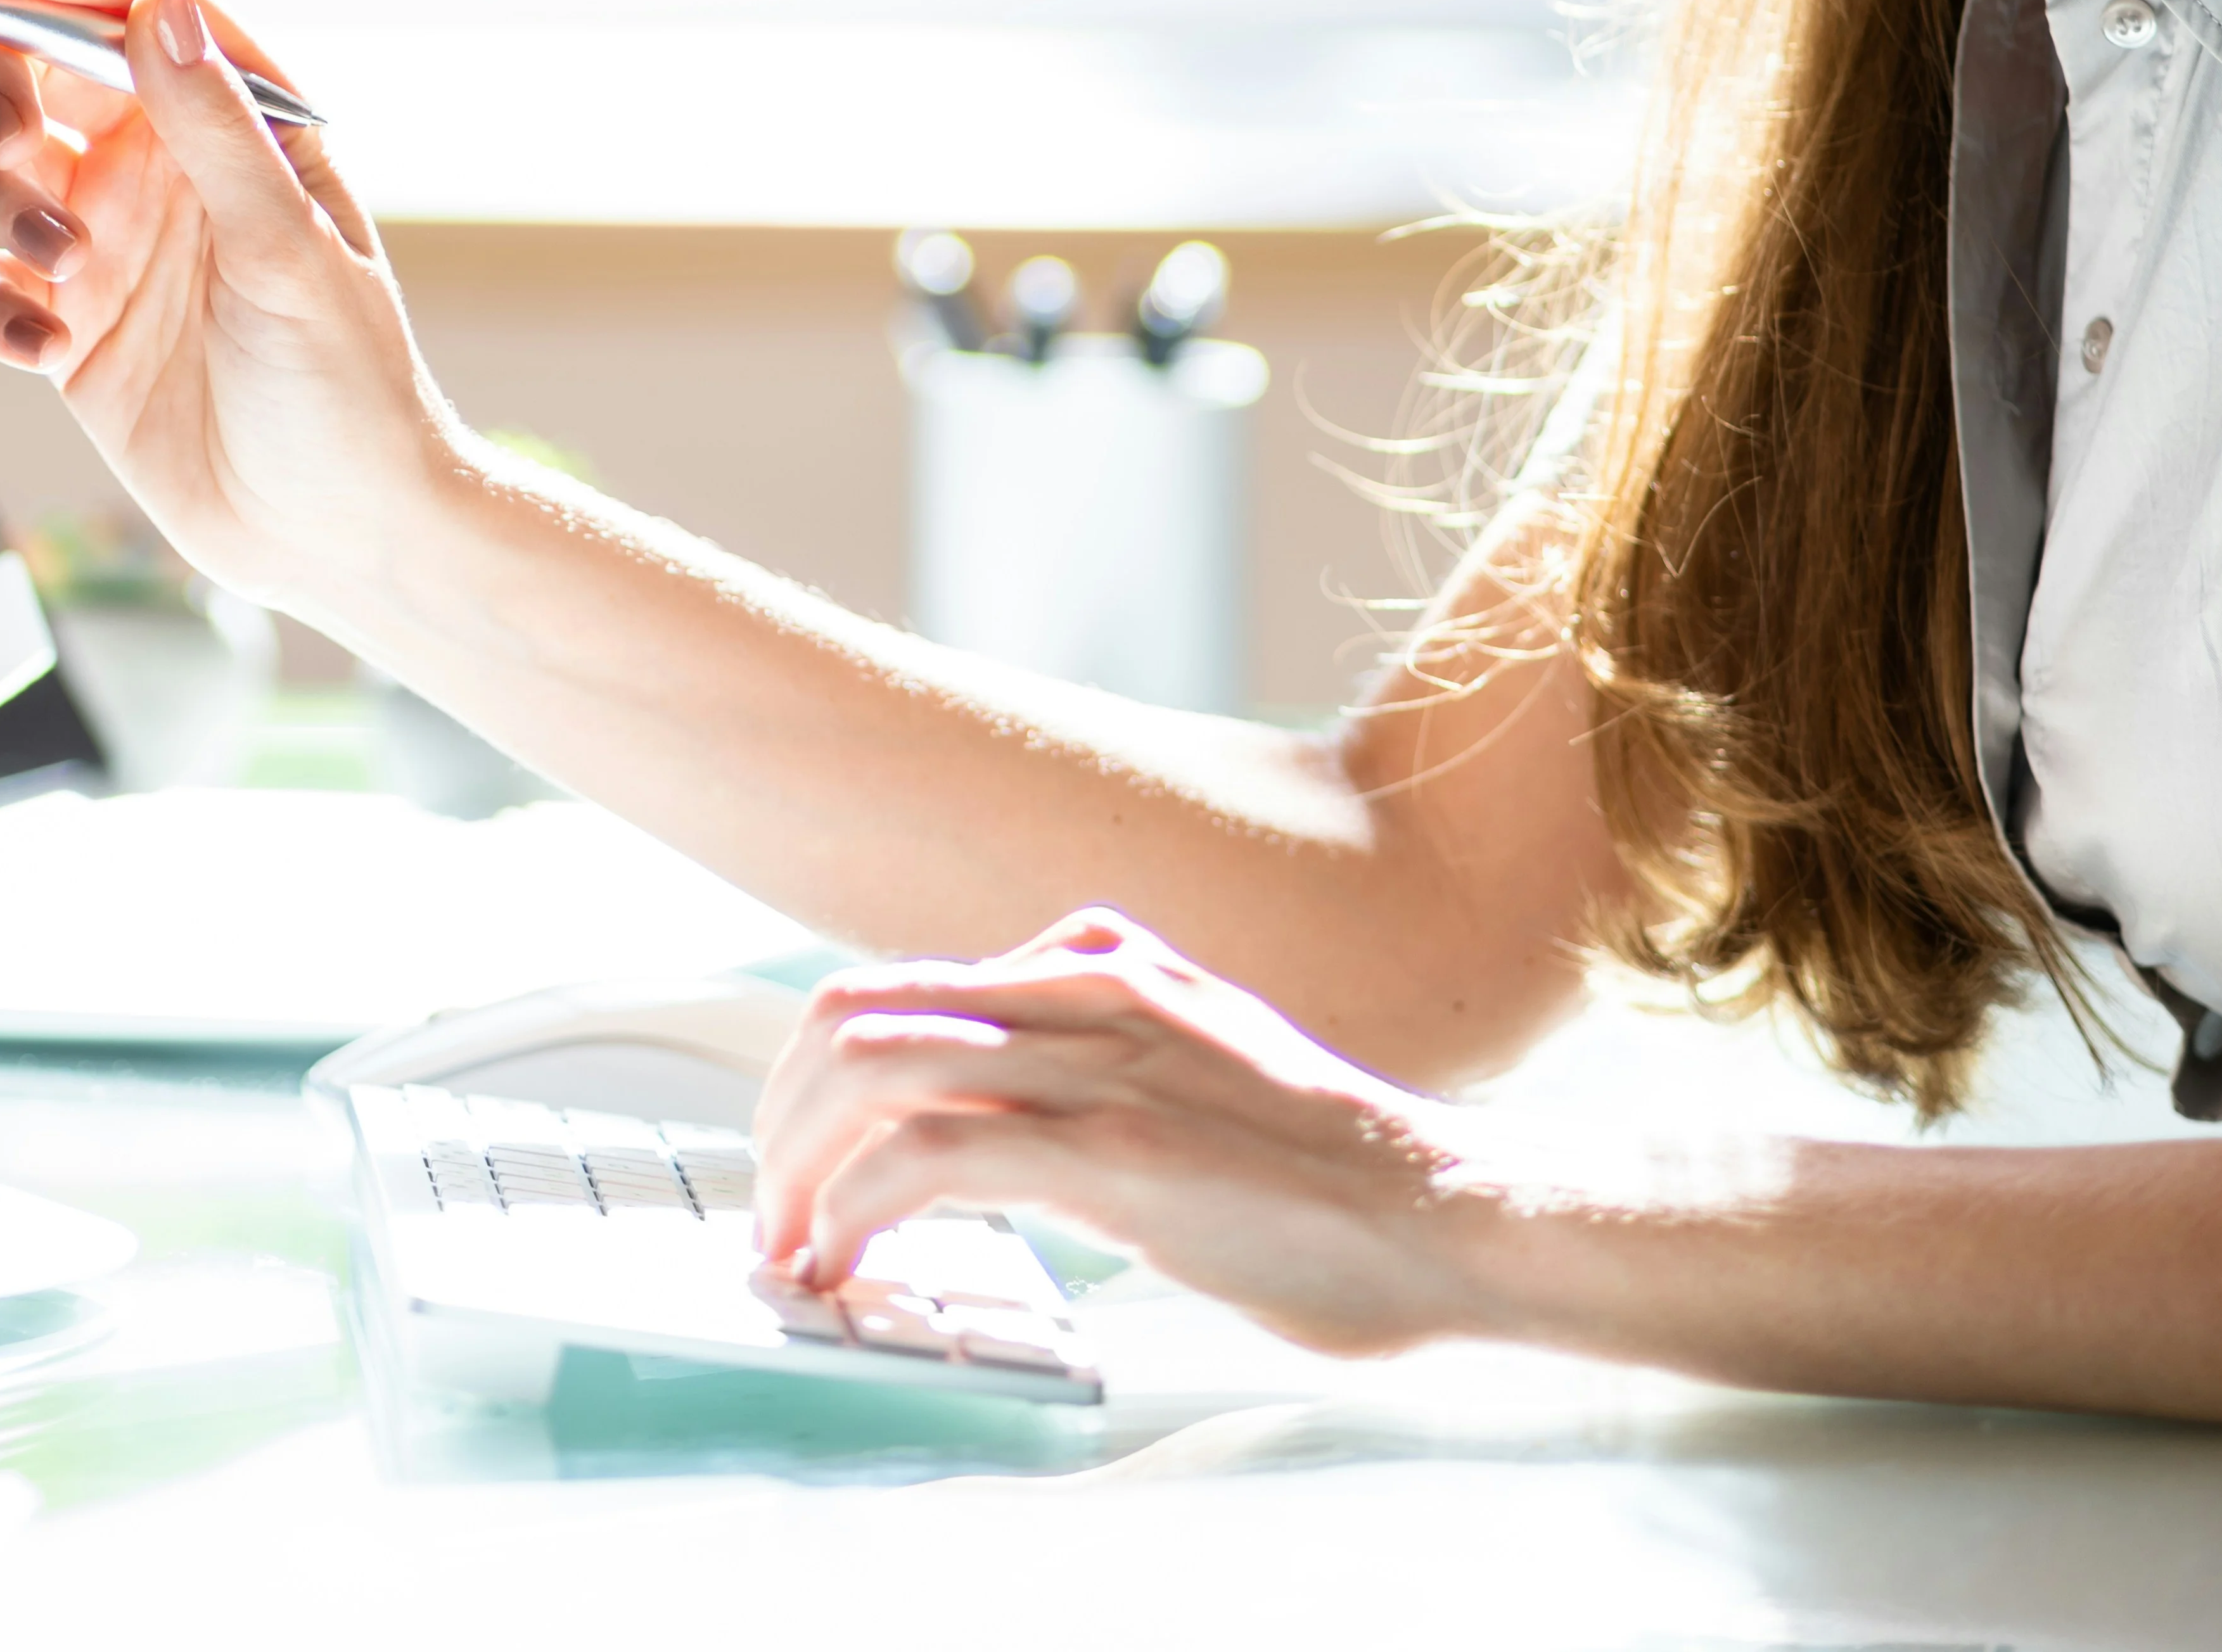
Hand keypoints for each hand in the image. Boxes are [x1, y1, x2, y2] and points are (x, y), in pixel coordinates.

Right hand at [0, 0, 454, 616]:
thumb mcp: (288, 247)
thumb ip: (216, 128)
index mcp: (232, 122)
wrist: (334, 532)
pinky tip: (45, 346)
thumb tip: (160, 9)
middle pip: (30, 73)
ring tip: (62, 266)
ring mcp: (107, 243)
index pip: (126, 3)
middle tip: (9, 144)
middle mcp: (162, 168)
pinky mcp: (68, 324)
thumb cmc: (349, 387)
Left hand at [746, 908, 1500, 1358]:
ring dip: (800, 1160)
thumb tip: (1004, 1105)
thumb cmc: (1331, 1169)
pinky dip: (857, 1205)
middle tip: (773, 1201)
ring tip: (792, 1240)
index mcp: (1104, 963)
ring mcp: (1102, 1064)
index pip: (901, 984)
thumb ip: (1104, 1055)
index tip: (796, 1151)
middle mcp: (1090, 990)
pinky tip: (846, 1256)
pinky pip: (934, 1154)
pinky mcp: (1116, 1151)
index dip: (816, 1071)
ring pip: (875, 1064)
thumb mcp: (1199, 1062)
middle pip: (860, 1008)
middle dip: (784, 1109)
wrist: (1448, 1211)